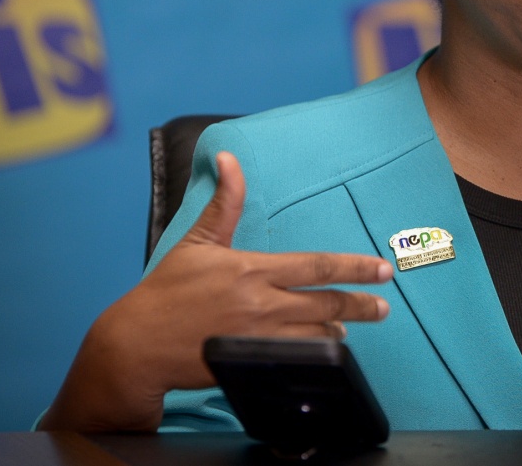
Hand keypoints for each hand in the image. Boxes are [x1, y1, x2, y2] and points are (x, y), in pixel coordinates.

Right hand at [39, 152, 392, 431]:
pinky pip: (295, 358)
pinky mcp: (249, 363)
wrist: (136, 344)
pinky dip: (315, 353)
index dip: (354, 267)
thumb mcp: (197, 241)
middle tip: (384, 306)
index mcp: (251, 270)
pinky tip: (325, 349)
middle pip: (327, 304)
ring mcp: (257, 337)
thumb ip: (225, 202)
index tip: (381, 269)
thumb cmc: (167, 290)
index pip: (317, 266)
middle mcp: (260, 304)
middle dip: (361, 305)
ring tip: (352, 325)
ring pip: (316, 335)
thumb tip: (230, 159)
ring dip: (339, 330)